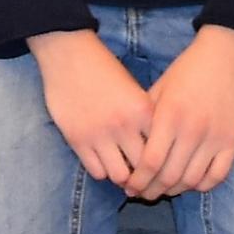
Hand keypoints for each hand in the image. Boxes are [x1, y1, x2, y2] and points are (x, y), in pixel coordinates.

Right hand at [26, 28, 154, 189]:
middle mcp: (124, 125)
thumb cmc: (104, 70)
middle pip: (143, 169)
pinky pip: (96, 171)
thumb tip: (158, 149)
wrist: (69, 54)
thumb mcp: (134, 90)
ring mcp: (99, 134)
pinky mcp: (77, 140)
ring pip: (119, 176)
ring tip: (123, 170)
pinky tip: (104, 162)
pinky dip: (102, 171)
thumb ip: (146, 118)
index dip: (164, 164)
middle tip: (144, 179)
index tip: (163, 169)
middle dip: (145, 177)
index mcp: (143, 110)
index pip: (162, 150)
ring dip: (123, 177)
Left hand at [132, 25, 233, 198]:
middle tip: (143, 194)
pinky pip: (217, 176)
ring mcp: (215, 138)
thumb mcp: (160, 88)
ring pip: (192, 180)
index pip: (150, 162)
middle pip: (169, 176)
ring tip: (164, 191)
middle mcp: (192, 131)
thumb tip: (129, 146)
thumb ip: (146, 116)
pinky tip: (191, 183)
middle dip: (152, 191)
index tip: (128, 187)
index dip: (138, 180)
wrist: (229, 54)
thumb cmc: (189, 69)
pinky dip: (202, 185)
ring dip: (175, 190)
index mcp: (169, 116)